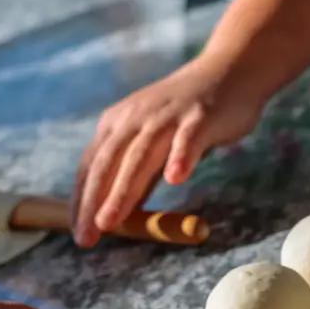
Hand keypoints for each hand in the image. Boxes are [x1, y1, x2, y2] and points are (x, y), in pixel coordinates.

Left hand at [71, 54, 265, 246]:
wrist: (230, 71)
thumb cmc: (189, 116)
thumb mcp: (155, 143)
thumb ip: (140, 175)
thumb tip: (120, 214)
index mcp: (118, 124)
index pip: (92, 165)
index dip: (83, 200)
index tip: (79, 232)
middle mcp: (136, 118)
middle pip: (108, 163)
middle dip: (94, 201)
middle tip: (87, 236)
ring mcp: (167, 116)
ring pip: (140, 156)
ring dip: (123, 189)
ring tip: (111, 220)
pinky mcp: (200, 116)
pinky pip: (188, 139)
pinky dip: (180, 157)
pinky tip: (175, 178)